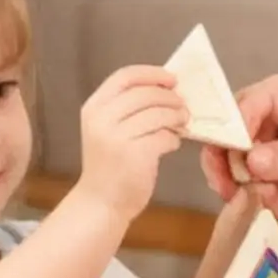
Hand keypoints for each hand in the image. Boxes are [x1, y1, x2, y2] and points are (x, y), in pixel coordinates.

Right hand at [75, 67, 188, 221]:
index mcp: (94, 108)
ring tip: (182, 123)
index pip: (125, 77)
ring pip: (158, 114)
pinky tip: (172, 144)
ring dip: (176, 117)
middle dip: (170, 98)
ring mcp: (117, 137)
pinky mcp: (135, 155)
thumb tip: (166, 91)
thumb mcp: (108, 130)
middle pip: (145, 94)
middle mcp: (102, 119)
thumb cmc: (110, 165)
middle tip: (184, 106)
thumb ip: (127, 110)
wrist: (101, 202)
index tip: (172, 79)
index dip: (152, 74)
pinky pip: (164, 137)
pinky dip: (173, 139)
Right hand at [205, 74, 277, 226]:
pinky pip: (242, 192)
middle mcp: (266, 124)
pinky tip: (256, 205)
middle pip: (225, 134)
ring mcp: (264, 158)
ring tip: (240, 195)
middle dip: (222, 157)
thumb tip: (253, 162)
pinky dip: (242, 200)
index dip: (233, 126)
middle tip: (228, 180)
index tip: (236, 150)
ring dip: (227, 181)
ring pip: (227, 165)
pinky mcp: (267, 188)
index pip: (244, 104)